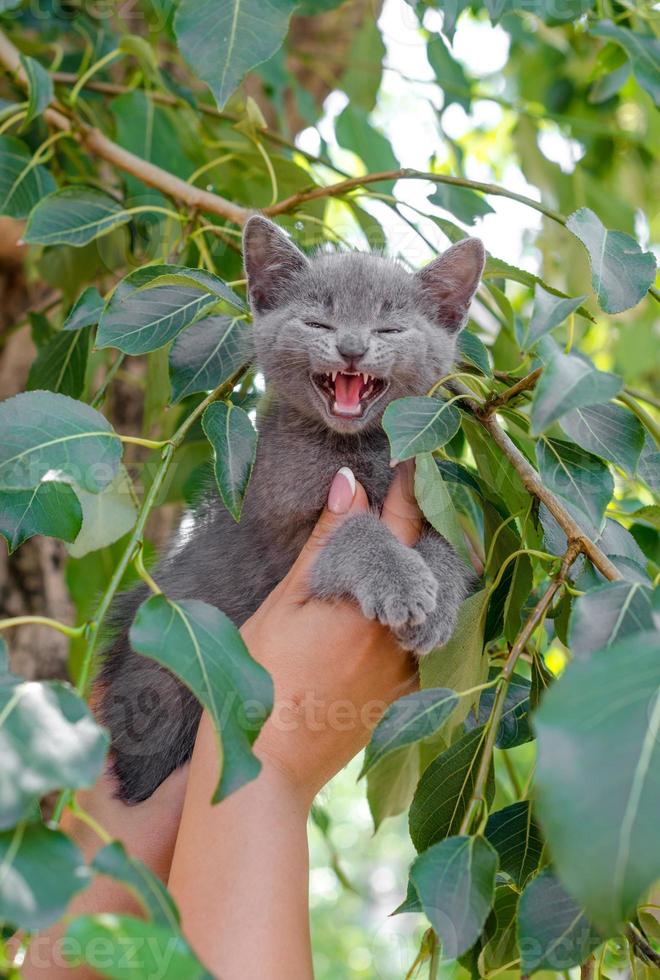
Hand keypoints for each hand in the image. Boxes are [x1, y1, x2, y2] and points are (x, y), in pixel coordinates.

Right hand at [243, 461, 421, 804]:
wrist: (269, 768)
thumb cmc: (259, 682)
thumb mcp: (285, 603)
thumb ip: (325, 544)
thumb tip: (350, 484)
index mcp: (371, 603)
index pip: (400, 528)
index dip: (408, 489)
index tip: (416, 458)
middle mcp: (402, 634)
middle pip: (427, 564)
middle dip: (425, 526)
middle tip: (421, 492)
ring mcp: (409, 669)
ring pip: (432, 602)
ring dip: (425, 568)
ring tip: (414, 539)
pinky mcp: (406, 696)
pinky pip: (429, 641)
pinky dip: (422, 612)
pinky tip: (406, 601)